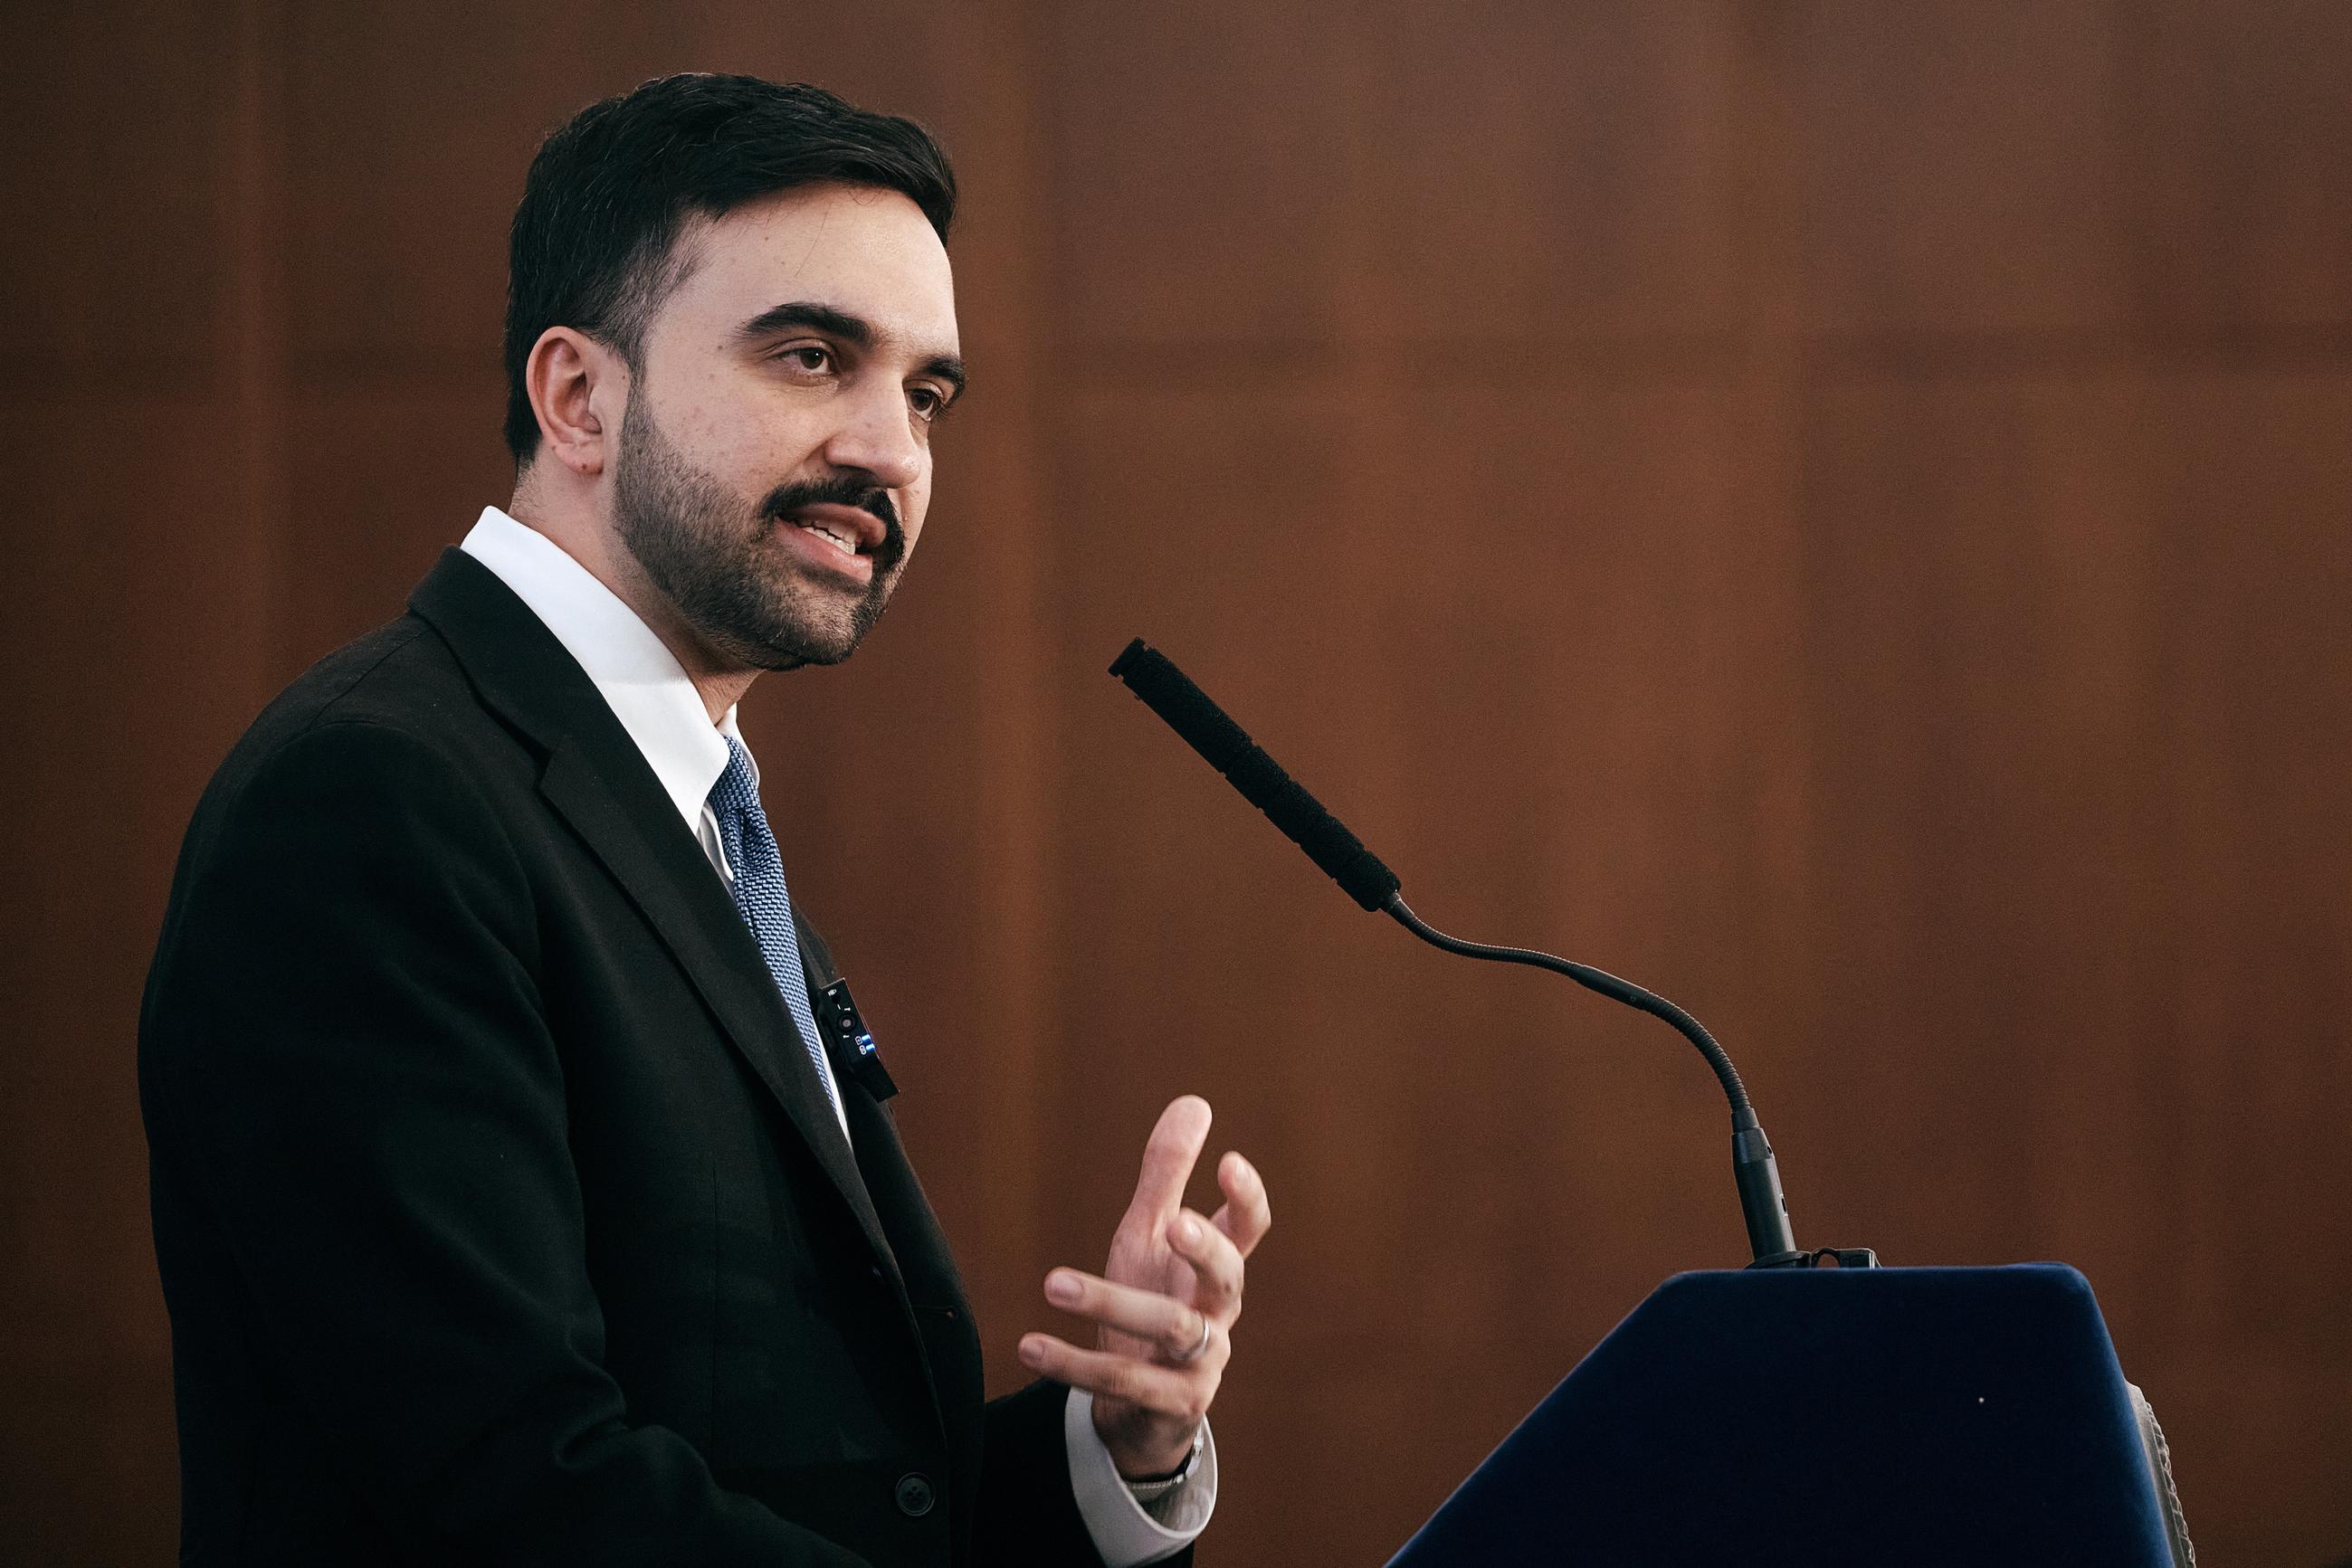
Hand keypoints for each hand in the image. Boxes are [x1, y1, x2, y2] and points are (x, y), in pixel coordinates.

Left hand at [1018, 1095, 1271, 1477]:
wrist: (1142, 1409)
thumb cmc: (1152, 1303)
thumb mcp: (1150, 1237)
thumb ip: (1167, 1174)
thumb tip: (1194, 1102)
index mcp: (1216, 1269)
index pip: (1247, 1230)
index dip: (1246, 1198)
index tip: (1229, 1162)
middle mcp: (1218, 1314)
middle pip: (1226, 1278)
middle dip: (1203, 1249)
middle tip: (1173, 1223)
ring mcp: (1201, 1363)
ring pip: (1168, 1329)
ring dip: (1111, 1303)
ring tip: (1054, 1282)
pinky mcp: (1170, 1405)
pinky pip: (1123, 1382)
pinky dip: (1074, 1364)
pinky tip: (1030, 1344)